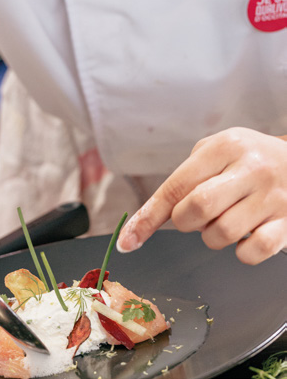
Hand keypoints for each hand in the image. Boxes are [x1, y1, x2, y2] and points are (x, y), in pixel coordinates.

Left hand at [117, 128, 286, 263]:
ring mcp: (272, 197)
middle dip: (185, 221)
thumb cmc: (248, 158)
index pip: (176, 186)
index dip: (148, 217)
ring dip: (212, 236)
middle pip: (197, 208)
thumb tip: (152, 215)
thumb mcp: (218, 150)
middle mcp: (250, 169)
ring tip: (225, 219)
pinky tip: (247, 233)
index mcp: (225, 147)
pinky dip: (241, 252)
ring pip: (222, 234)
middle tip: (195, 216)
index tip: (128, 241)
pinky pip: (251, 253)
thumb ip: (187, 176)